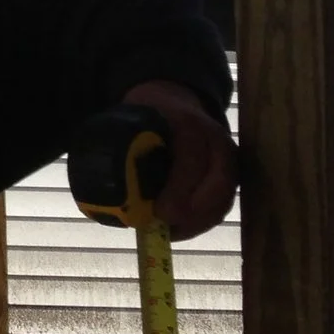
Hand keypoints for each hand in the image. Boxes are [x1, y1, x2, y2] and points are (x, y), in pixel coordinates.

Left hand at [121, 81, 237, 238]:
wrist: (174, 101)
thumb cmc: (147, 115)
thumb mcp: (129, 119)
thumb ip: (118, 148)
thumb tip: (102, 195)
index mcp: (188, 123)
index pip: (192, 160)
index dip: (179, 190)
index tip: (161, 213)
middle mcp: (215, 140)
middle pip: (219, 183)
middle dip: (194, 212)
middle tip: (167, 226)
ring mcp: (227, 158)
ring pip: (223, 197)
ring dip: (199, 221)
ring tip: (170, 232)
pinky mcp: (230, 175)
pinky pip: (223, 203)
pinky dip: (203, 220)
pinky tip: (180, 228)